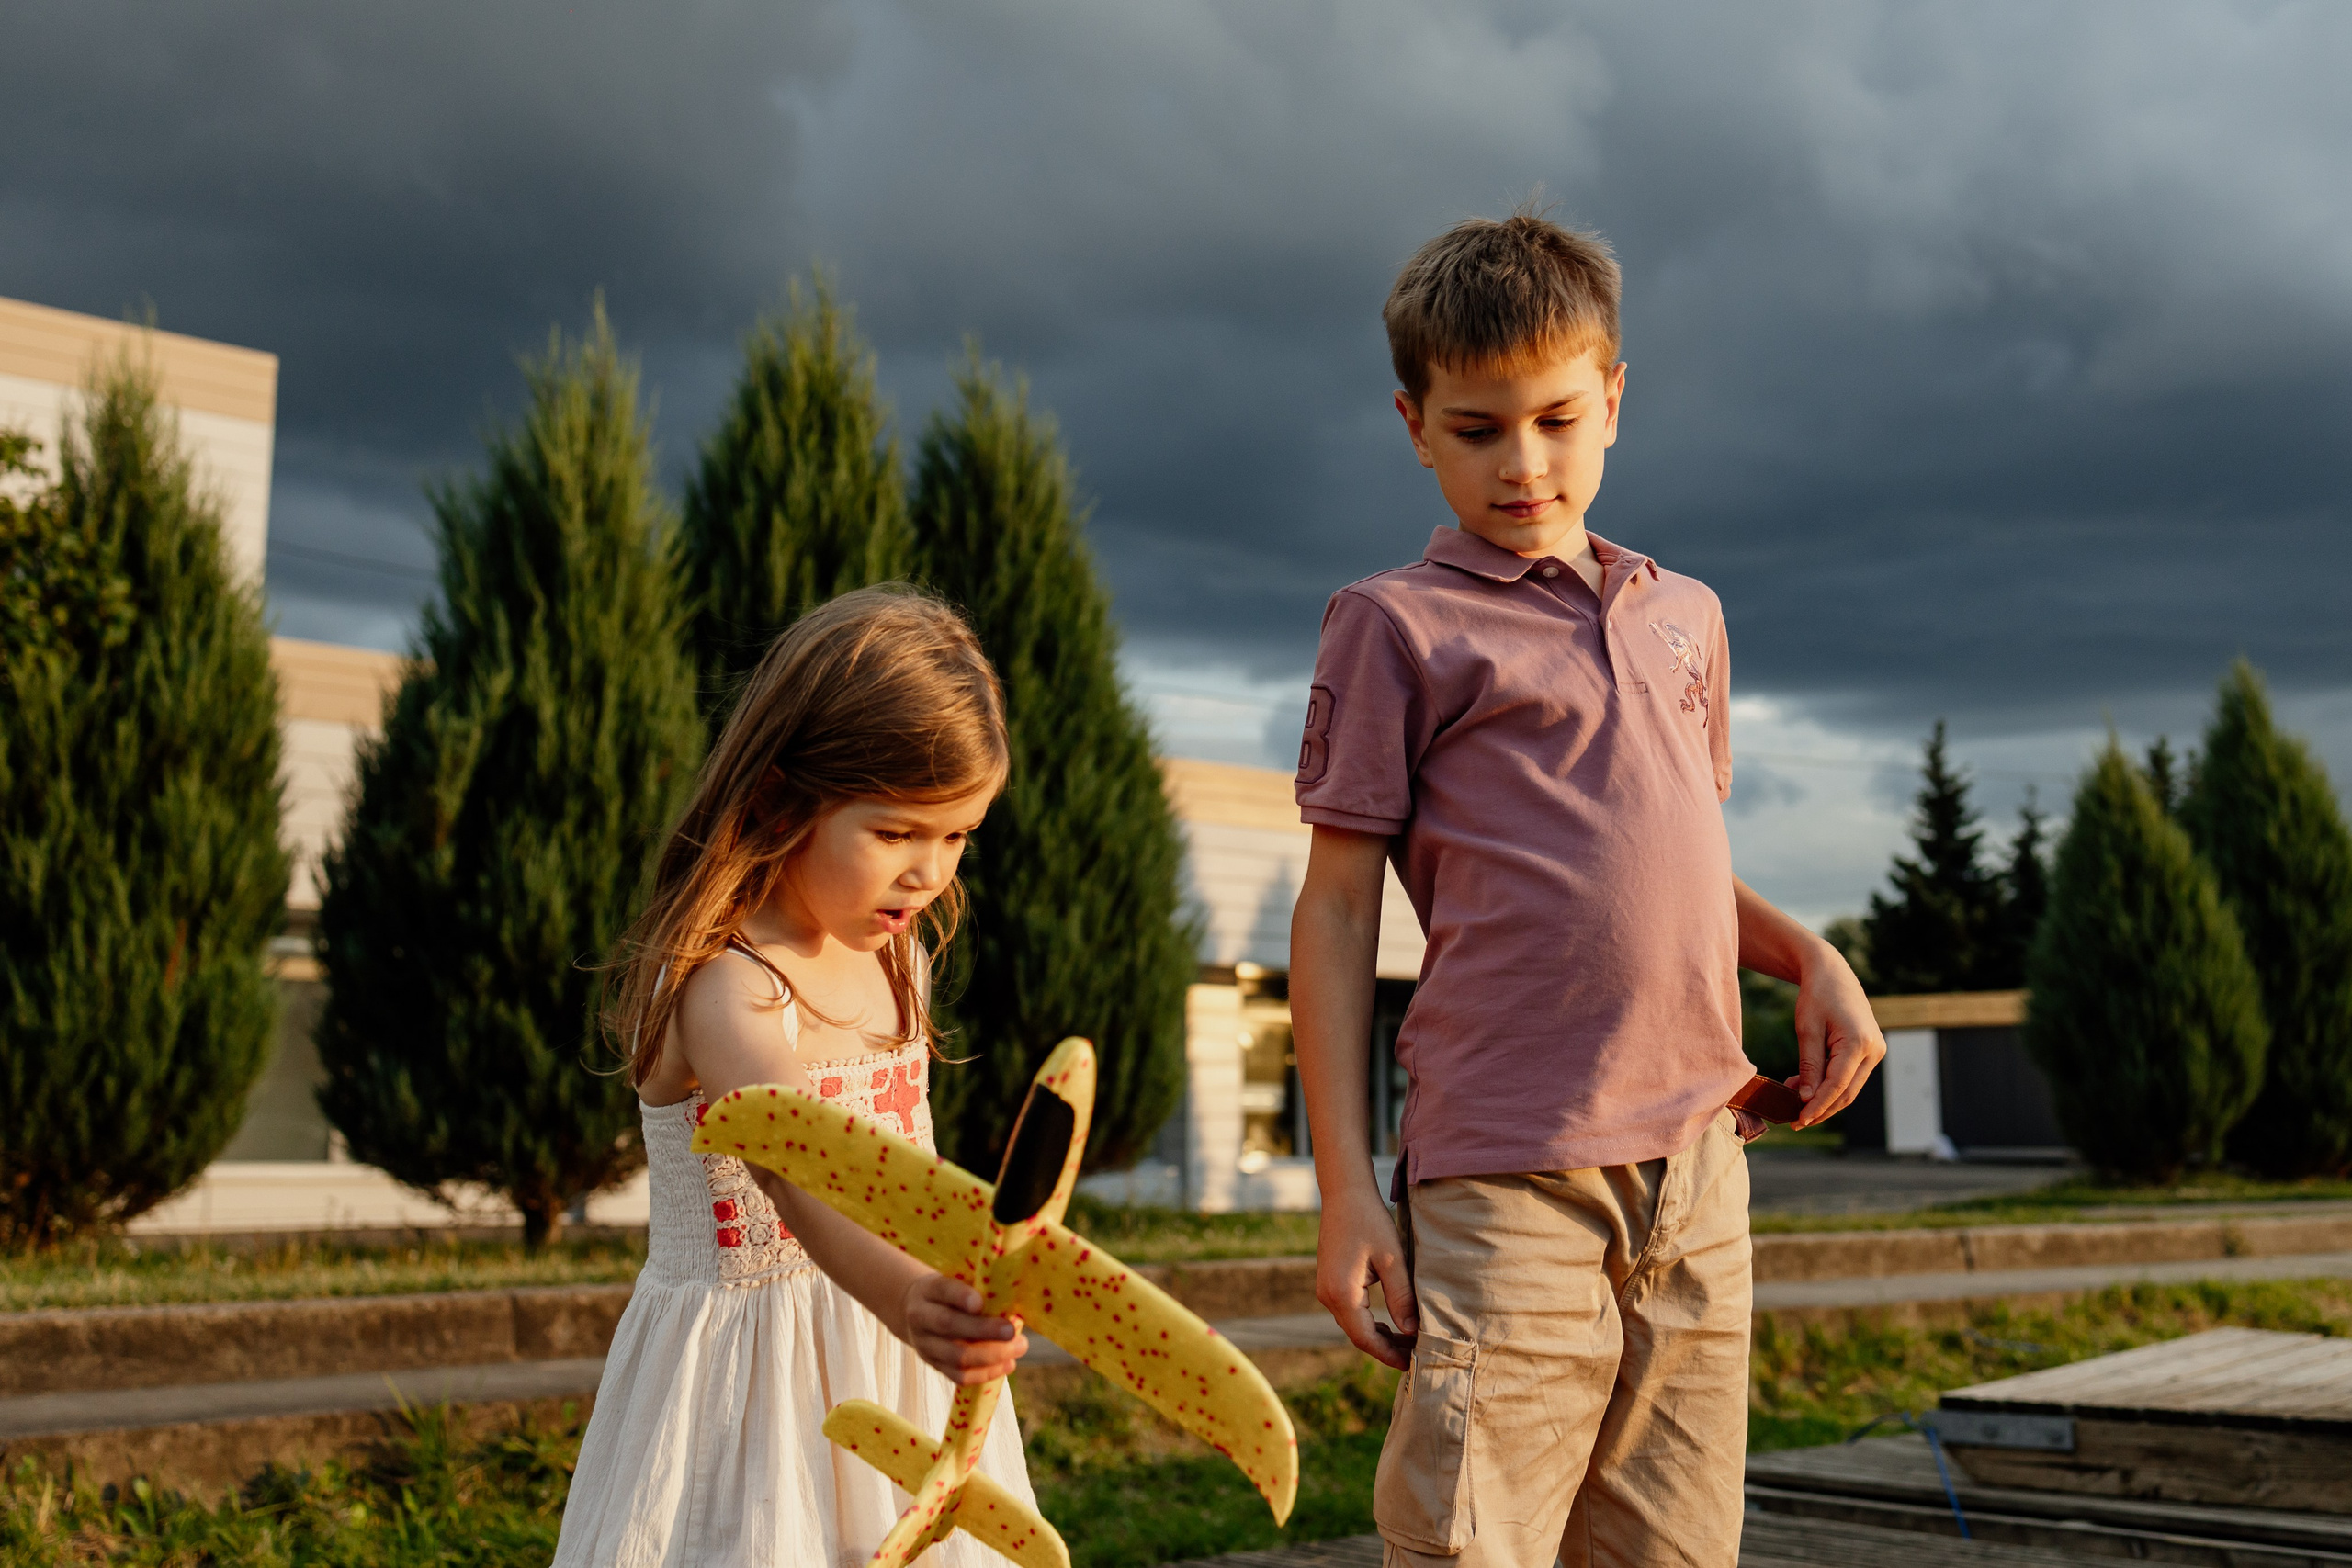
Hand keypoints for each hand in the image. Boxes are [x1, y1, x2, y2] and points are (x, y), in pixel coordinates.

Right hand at [900, 1273, 1027, 1385]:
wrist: (917, 1311)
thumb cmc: (951, 1293)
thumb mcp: (958, 1281)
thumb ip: (980, 1288)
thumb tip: (1013, 1300)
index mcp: (929, 1289)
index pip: (943, 1290)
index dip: (961, 1297)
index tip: (980, 1303)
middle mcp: (921, 1317)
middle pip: (949, 1325)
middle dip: (984, 1330)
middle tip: (1011, 1331)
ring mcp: (925, 1345)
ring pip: (956, 1356)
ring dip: (992, 1355)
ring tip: (1019, 1347)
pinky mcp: (934, 1365)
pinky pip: (959, 1376)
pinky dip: (986, 1373)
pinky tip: (1007, 1364)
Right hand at [1315, 1189, 1418, 1369]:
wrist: (1344, 1194)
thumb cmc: (1370, 1221)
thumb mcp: (1393, 1260)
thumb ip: (1402, 1298)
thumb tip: (1412, 1332)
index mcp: (1342, 1293)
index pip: (1366, 1338)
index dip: (1388, 1355)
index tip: (1411, 1364)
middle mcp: (1328, 1296)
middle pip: (1358, 1336)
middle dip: (1385, 1349)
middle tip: (1414, 1355)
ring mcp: (1325, 1290)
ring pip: (1353, 1326)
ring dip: (1378, 1336)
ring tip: (1407, 1341)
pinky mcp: (1329, 1282)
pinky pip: (1349, 1312)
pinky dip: (1369, 1322)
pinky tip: (1389, 1322)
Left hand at [1788, 941, 1885, 1129]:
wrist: (1832, 973)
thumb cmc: (1816, 996)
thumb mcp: (1806, 1029)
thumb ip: (1809, 1066)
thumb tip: (1807, 1099)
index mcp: (1859, 1042)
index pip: (1837, 1085)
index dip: (1818, 1105)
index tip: (1799, 1120)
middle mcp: (1874, 1050)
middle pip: (1847, 1092)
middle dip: (1821, 1108)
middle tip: (1795, 1120)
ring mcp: (1876, 1051)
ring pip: (1849, 1088)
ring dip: (1824, 1098)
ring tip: (1794, 1100)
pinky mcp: (1870, 1052)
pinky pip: (1850, 1077)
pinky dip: (1830, 1085)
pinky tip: (1806, 1087)